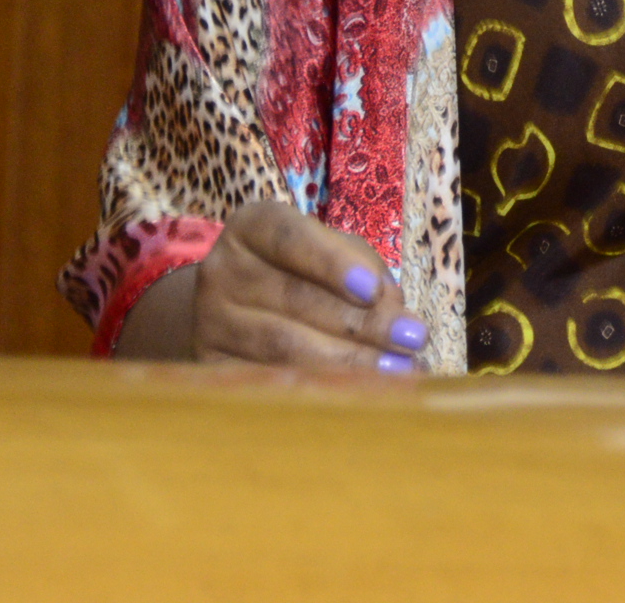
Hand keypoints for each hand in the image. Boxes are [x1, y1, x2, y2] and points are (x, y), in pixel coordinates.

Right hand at [189, 201, 427, 371]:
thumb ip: (362, 267)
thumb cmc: (295, 270)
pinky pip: (269, 383)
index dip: (332, 263)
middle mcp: (223, 271)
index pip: (290, 238)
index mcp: (252, 228)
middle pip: (295, 298)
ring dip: (349, 362)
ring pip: (284, 347)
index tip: (374, 290)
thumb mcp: (325, 250)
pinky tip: (360, 395)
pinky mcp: (212, 368)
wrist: (225, 308)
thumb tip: (393, 312)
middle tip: (413, 340)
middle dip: (362, 323)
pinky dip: (320, 390)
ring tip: (399, 371)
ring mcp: (211, 323)